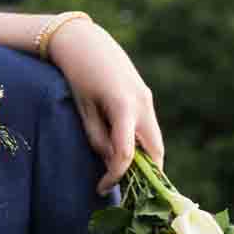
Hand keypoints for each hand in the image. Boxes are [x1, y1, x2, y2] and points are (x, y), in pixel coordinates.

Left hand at [44, 19, 164, 192]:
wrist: (84, 40)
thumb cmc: (77, 75)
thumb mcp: (83, 110)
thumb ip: (98, 139)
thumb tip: (112, 162)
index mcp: (124, 107)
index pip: (126, 154)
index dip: (115, 176)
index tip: (101, 188)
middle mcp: (142, 104)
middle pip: (156, 152)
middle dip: (147, 177)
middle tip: (130, 193)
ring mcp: (147, 99)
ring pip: (156, 141)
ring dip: (147, 162)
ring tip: (128, 177)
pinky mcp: (145, 96)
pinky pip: (149, 128)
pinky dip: (143, 145)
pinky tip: (128, 154)